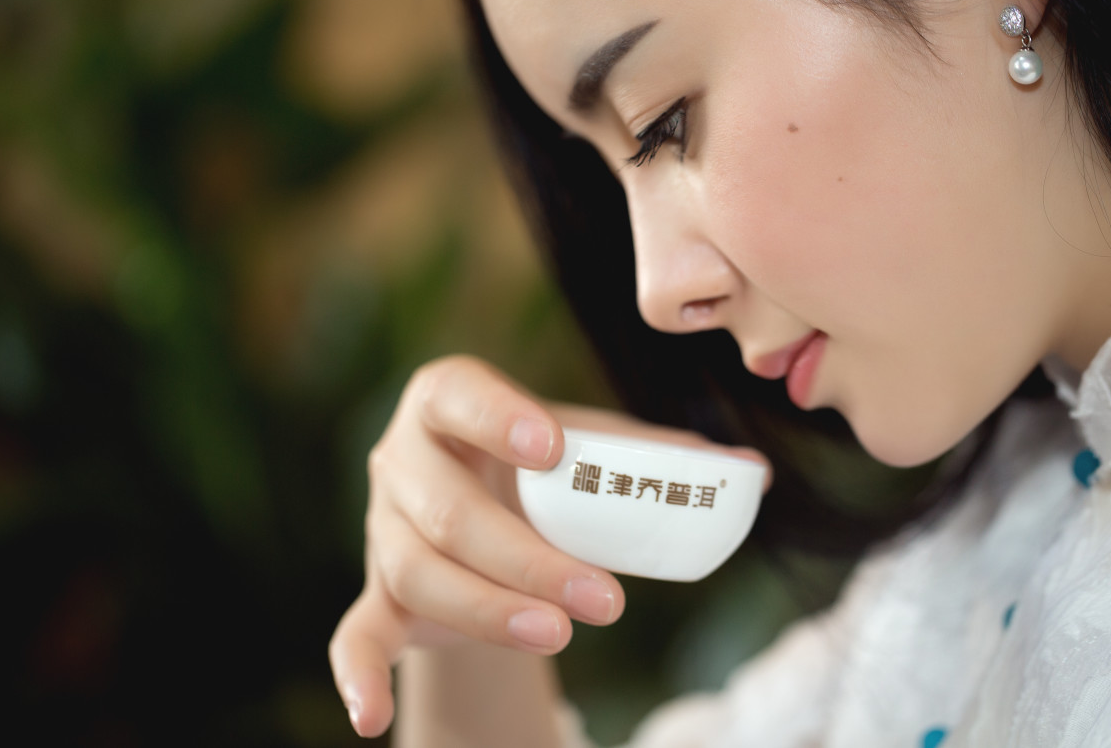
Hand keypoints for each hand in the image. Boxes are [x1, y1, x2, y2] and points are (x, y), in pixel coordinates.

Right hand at [328, 355, 768, 737]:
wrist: (480, 514)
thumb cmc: (542, 471)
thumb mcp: (589, 449)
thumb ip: (660, 457)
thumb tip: (755, 477)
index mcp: (446, 401)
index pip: (458, 395)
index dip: (498, 417)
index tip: (554, 447)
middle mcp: (401, 461)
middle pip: (445, 509)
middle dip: (525, 557)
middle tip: (603, 599)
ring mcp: (382, 530)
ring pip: (417, 572)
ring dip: (488, 612)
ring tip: (560, 635)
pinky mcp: (379, 596)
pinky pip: (355, 635)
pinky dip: (359, 675)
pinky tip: (371, 716)